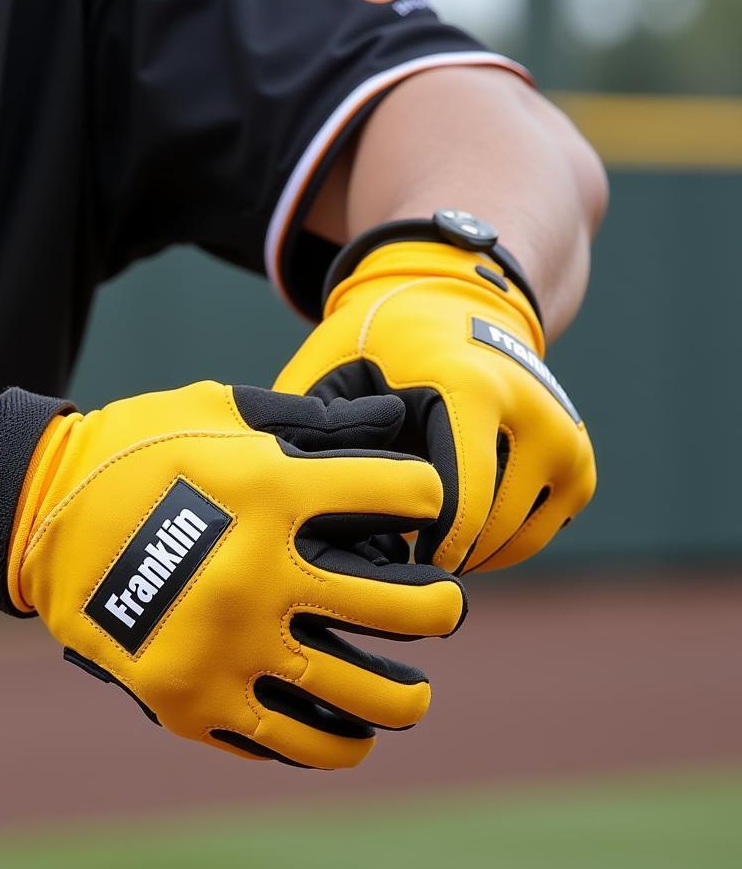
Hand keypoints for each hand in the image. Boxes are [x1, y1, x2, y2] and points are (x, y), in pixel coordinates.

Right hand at [0, 368, 466, 768]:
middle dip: (442, 609)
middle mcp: (259, 576)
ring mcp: (224, 649)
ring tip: (412, 696)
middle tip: (443, 611)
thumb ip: (301, 422)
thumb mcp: (216, 412)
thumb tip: (381, 423)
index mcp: (271, 493)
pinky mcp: (189, 701)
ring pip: (359, 697)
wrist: (37, 513)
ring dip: (404, 700)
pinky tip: (349, 734)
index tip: (416, 505)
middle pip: (405, 609)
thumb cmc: (134, 450)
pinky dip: (332, 744)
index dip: (423, 495)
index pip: (403, 494)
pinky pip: (285, 742)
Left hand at [275, 241, 594, 572]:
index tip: (378, 563)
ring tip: (412, 547)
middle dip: (434, 558)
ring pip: (512, 543)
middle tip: (386, 567)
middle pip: (485, 531)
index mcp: (472, 389)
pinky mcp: (580, 466)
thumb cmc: (380, 343)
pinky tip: (449, 536)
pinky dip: (492, 548)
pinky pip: (534, 537)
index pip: (456, 504)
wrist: (463, 302)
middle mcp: (536, 414)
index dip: (414, 550)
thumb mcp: (332, 367)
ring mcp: (567, 442)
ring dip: (461, 557)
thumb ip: (310, 430)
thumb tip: (288, 504)